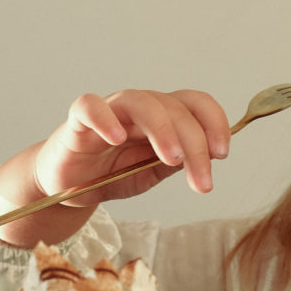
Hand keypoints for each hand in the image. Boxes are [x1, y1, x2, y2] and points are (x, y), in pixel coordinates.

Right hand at [0, 88, 230, 246]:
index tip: (222, 154)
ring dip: (163, 129)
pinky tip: (116, 139)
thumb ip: (178, 163)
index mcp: (163, 117)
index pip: (195, 104)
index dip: (214, 123)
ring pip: (141, 102)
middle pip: (175, 108)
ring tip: (172, 159)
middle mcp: (140, 108)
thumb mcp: (152, 174)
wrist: (68, 188)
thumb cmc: (110, 174)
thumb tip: (211, 157)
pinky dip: (104, 118)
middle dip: (195, 145)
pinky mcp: (78, 121)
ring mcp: (110, 111)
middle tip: (201, 181)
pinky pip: (90, 107)